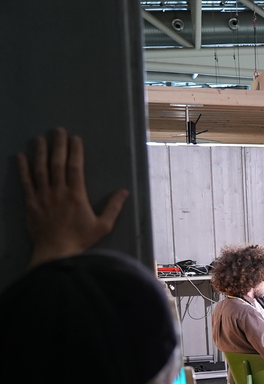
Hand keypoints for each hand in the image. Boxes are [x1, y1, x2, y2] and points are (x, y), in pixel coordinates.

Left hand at [18, 128, 128, 268]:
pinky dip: (22, 169)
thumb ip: (113, 207)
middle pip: (57, 163)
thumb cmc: (80, 240)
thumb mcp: (103, 226)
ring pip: (40, 169)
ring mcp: (42, 196)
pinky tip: (20, 156)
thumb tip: (124, 191)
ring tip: (39, 138)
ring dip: (39, 152)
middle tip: (57, 130)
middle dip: (58, 146)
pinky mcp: (30, 203)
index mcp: (76, 195)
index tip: (75, 139)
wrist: (55, 253)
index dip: (75, 152)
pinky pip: (25, 182)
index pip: (75, 168)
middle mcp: (58, 192)